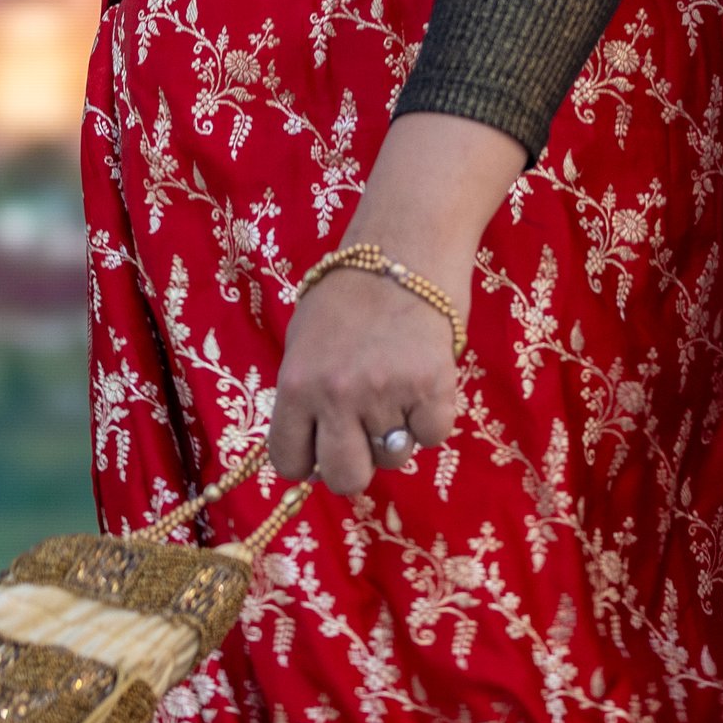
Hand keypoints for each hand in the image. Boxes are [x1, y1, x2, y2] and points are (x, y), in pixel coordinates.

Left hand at [269, 262, 462, 493]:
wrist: (405, 245)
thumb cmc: (350, 289)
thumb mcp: (304, 342)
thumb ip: (305, 395)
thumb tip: (314, 448)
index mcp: (296, 384)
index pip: (290, 462)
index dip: (310, 463)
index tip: (324, 450)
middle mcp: (335, 395)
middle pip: (346, 477)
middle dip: (358, 466)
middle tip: (367, 438)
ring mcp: (384, 393)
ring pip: (395, 455)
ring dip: (398, 432)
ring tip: (399, 389)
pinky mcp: (431, 386)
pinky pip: (433, 435)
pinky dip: (432, 417)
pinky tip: (425, 383)